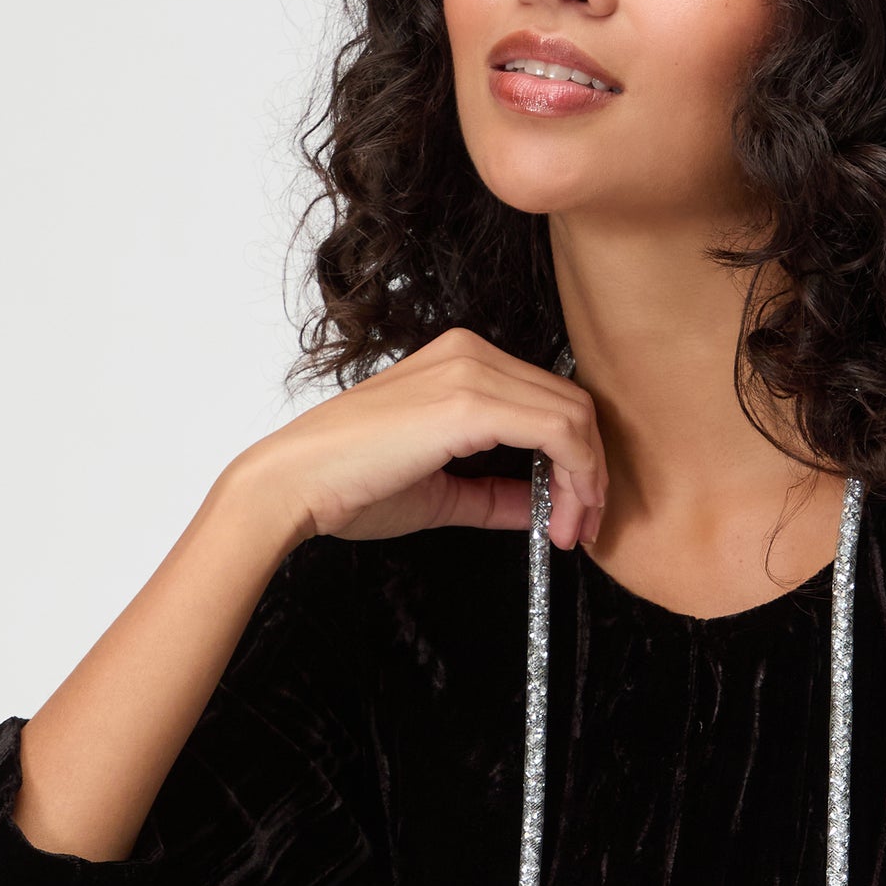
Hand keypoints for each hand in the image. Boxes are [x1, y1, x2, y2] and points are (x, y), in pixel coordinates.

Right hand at [225, 326, 607, 556]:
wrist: (294, 485)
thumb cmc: (349, 484)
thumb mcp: (441, 490)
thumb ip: (493, 493)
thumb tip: (536, 508)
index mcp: (462, 362)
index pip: (550, 401)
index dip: (578, 461)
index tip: (573, 514)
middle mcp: (471, 354)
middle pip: (572, 404)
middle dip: (591, 473)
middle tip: (582, 529)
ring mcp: (471, 370)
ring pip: (573, 416)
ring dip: (585, 481)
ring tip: (570, 530)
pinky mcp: (470, 401)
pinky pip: (556, 431)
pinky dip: (574, 476)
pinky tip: (559, 516)